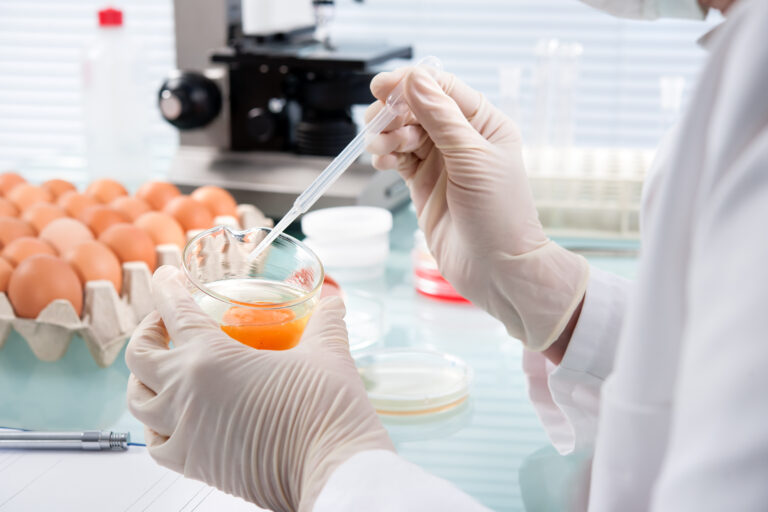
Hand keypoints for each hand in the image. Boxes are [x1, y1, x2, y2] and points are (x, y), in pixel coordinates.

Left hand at [125, 266, 392, 511]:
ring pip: (138, 401)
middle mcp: (186, 393)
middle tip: (166, 324)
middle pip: (139, 356)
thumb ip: (325, 321)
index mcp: (212, 358)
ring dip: (144, 378)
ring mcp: (185, 432)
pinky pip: (156, 443)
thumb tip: (334, 301)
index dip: (166, 288)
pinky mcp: (194, 465)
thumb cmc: (327, 411)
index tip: (166, 277)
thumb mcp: (327, 353)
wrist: (332, 469)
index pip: (175, 311)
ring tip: (163, 370)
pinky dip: (157, 424)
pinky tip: (174, 418)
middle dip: (148, 332)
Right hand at [366, 67, 588, 349]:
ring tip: (385, 151)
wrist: (496, 268)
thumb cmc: (499, 215)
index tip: (381, 87)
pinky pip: (397, 157)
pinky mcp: (423, 183)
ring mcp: (440, 161)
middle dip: (394, 112)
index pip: (442, 87)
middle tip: (382, 128)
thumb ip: (442, 118)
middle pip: (416, 106)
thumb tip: (415, 78)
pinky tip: (385, 163)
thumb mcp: (473, 159)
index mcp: (483, 123)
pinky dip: (385, 155)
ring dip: (386, 135)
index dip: (410, 82)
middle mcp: (461, 138)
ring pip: (402, 131)